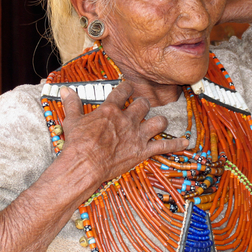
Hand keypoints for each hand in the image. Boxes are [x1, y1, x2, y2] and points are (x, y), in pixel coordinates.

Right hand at [59, 81, 188, 183]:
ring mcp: (137, 135)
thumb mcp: (72, 120)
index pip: (123, 91)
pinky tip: (185, 142)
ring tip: (157, 123)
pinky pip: (164, 146)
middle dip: (144, 104)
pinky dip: (176, 144)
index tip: (128, 86)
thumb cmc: (77, 144)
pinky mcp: (142, 151)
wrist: (84, 164)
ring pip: (158, 121)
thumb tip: (65, 90)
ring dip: (159, 121)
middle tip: (141, 107)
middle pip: (143, 104)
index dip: (127, 87)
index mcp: (110, 109)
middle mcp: (127, 119)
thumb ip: (72, 103)